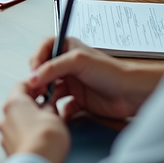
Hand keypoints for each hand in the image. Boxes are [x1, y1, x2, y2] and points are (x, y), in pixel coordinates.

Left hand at [0, 82, 69, 162]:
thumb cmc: (46, 138)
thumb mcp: (54, 115)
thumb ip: (49, 106)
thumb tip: (47, 105)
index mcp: (14, 103)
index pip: (22, 85)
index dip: (35, 85)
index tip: (45, 89)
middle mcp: (5, 116)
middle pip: (18, 103)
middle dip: (33, 104)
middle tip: (48, 108)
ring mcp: (4, 133)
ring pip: (16, 120)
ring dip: (28, 120)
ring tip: (45, 126)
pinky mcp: (8, 147)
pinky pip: (16, 135)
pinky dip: (25, 134)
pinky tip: (38, 139)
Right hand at [28, 37, 163, 120]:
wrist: (132, 93)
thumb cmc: (111, 72)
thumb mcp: (78, 61)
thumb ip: (52, 68)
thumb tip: (31, 78)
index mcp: (68, 49)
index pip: (43, 50)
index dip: (36, 61)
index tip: (33, 74)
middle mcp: (68, 65)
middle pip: (44, 72)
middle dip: (38, 82)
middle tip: (37, 91)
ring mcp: (73, 83)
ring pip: (50, 90)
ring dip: (46, 97)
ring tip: (45, 104)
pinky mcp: (78, 100)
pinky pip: (61, 106)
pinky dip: (58, 110)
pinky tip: (59, 113)